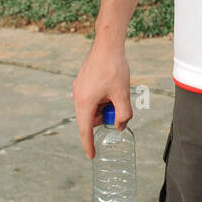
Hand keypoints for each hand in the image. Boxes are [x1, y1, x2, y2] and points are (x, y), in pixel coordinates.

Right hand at [72, 44, 131, 158]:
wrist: (107, 45)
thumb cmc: (114, 68)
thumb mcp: (122, 94)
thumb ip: (123, 114)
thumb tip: (120, 126)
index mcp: (84, 103)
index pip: (85, 130)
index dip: (89, 144)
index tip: (92, 155)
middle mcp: (78, 97)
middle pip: (90, 119)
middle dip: (104, 118)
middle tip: (118, 108)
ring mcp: (79, 89)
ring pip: (92, 108)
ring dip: (104, 108)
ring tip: (116, 94)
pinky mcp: (83, 83)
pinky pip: (91, 99)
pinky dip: (102, 100)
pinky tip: (112, 89)